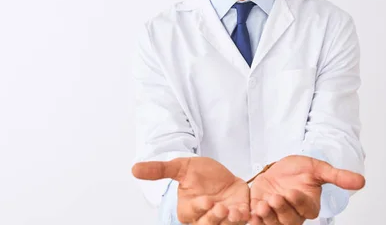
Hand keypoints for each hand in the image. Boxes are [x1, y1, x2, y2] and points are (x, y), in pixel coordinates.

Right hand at [132, 157, 250, 224]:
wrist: (222, 172)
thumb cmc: (200, 173)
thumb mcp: (181, 167)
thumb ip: (160, 170)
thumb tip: (134, 168)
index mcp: (189, 210)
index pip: (193, 213)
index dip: (200, 208)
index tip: (207, 200)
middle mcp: (205, 219)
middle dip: (214, 219)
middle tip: (220, 209)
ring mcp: (224, 219)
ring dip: (231, 221)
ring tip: (235, 212)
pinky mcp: (241, 215)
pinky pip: (245, 221)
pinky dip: (249, 218)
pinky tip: (252, 212)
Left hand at [249, 155, 364, 224]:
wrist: (278, 167)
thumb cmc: (299, 169)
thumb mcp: (317, 168)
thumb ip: (337, 176)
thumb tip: (362, 181)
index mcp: (308, 205)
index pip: (306, 209)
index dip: (298, 202)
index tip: (291, 191)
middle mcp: (293, 214)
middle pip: (289, 220)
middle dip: (281, 210)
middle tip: (274, 198)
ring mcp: (276, 215)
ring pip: (273, 223)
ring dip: (266, 217)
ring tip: (261, 206)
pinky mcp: (261, 213)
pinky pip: (258, 222)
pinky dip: (254, 220)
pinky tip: (249, 214)